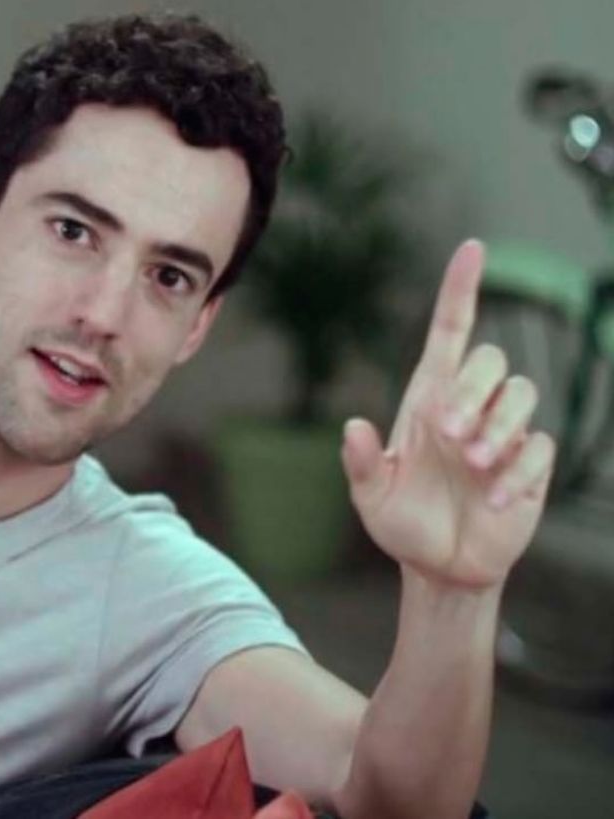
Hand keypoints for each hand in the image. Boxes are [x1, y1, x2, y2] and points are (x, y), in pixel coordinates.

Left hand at [340, 240, 556, 587]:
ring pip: (524, 394)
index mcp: (428, 401)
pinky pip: (538, 447)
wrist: (440, 565)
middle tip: (449, 435)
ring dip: (498, 425)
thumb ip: (362, 465)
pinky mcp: (530, 466)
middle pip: (492, 361)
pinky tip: (491, 500)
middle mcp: (470, 408)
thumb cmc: (402, 523)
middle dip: (474, 389)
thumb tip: (353, 427)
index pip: (450, 334)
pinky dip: (515, 471)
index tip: (471, 250)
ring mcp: (504, 434)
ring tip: (473, 464)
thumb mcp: (371, 498)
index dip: (460, 291)